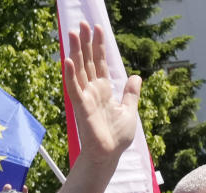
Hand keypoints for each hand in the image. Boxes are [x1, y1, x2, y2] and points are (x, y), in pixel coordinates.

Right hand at [64, 23, 141, 164]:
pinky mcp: (80, 107)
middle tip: (83, 24)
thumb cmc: (117, 136)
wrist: (110, 154)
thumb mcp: (129, 111)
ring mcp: (85, 97)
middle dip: (85, 42)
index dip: (98, 46)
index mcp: (104, 90)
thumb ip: (131, 94)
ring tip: (72, 32)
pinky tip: (68, 59)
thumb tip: (137, 77)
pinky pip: (73, 88)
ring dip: (75, 51)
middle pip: (86, 61)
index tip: (98, 29)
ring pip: (78, 69)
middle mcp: (92, 91)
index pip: (99, 63)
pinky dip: (70, 74)